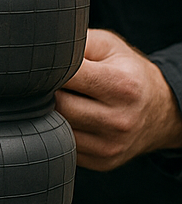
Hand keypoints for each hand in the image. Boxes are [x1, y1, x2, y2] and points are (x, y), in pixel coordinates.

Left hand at [55, 29, 181, 170]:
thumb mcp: (109, 47)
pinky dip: (58, 131)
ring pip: (57, 128)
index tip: (42, 64)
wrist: (161, 111)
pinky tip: (67, 117)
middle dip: (45, 92)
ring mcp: (110, 146)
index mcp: (122, 86)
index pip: (68, 76)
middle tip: (43, 82)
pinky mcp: (101, 162)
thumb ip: (77, 41)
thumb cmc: (128, 72)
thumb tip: (43, 45)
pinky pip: (64, 145)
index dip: (49, 68)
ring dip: (49, 113)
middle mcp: (119, 120)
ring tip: (57, 98)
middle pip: (58, 105)